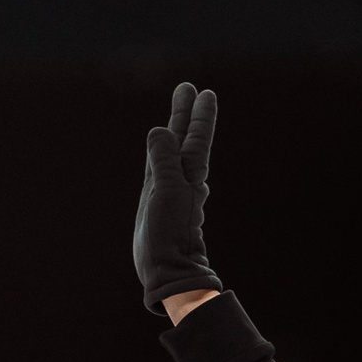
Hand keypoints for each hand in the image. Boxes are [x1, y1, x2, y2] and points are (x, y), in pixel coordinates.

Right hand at [134, 82, 221, 312]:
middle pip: (184, 141)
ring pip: (172, 155)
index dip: (199, 116)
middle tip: (186, 87)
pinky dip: (163, 158)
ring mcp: (170, 194)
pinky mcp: (157, 207)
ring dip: (174, 133)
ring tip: (173, 116)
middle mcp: (181, 182)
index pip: (195, 139)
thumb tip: (160, 130)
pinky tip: (162, 157)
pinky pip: (161, 173)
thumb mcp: (166, 194)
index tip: (203, 93)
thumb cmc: (168, 236)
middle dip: (185, 115)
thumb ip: (164, 161)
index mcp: (187, 177)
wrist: (166, 273)